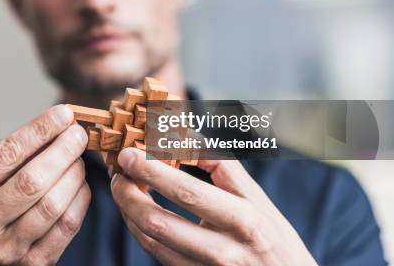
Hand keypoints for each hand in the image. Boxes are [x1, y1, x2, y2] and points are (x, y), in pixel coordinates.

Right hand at [0, 105, 90, 265]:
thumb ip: (8, 159)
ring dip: (74, 174)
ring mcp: (6, 250)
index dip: (39, 130)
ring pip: (52, 204)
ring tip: (78, 158)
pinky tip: (80, 184)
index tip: (63, 114)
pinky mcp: (33, 265)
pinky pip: (67, 226)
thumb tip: (55, 125)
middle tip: (78, 133)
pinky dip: (80, 199)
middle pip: (32, 180)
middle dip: (63, 150)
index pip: (6, 155)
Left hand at [110, 148, 317, 264]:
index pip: (186, 191)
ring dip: (128, 211)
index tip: (130, 153)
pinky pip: (157, 256)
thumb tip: (186, 138)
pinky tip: (135, 212)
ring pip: (151, 241)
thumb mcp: (260, 200)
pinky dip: (139, 230)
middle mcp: (223, 249)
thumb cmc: (276, 240)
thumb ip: (224, 167)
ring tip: (122, 187)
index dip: (152, 171)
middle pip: (158, 221)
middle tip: (118, 171)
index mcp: (242, 219)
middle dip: (128, 193)